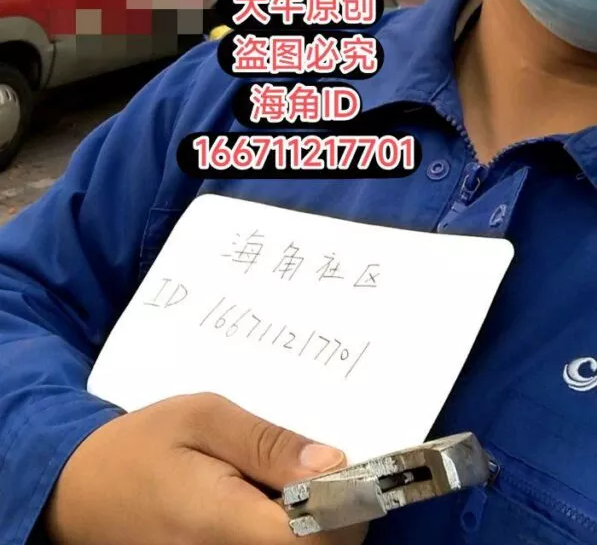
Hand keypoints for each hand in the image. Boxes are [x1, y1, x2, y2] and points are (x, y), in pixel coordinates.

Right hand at [44, 393, 367, 544]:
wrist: (81, 493)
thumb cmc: (142, 446)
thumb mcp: (203, 418)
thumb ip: (268, 441)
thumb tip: (334, 461)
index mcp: (224, 522)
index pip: (319, 538)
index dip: (346, 505)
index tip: (344, 469)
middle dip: (335, 515)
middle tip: (317, 469)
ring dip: (313, 528)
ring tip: (290, 485)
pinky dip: (286, 536)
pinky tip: (271, 507)